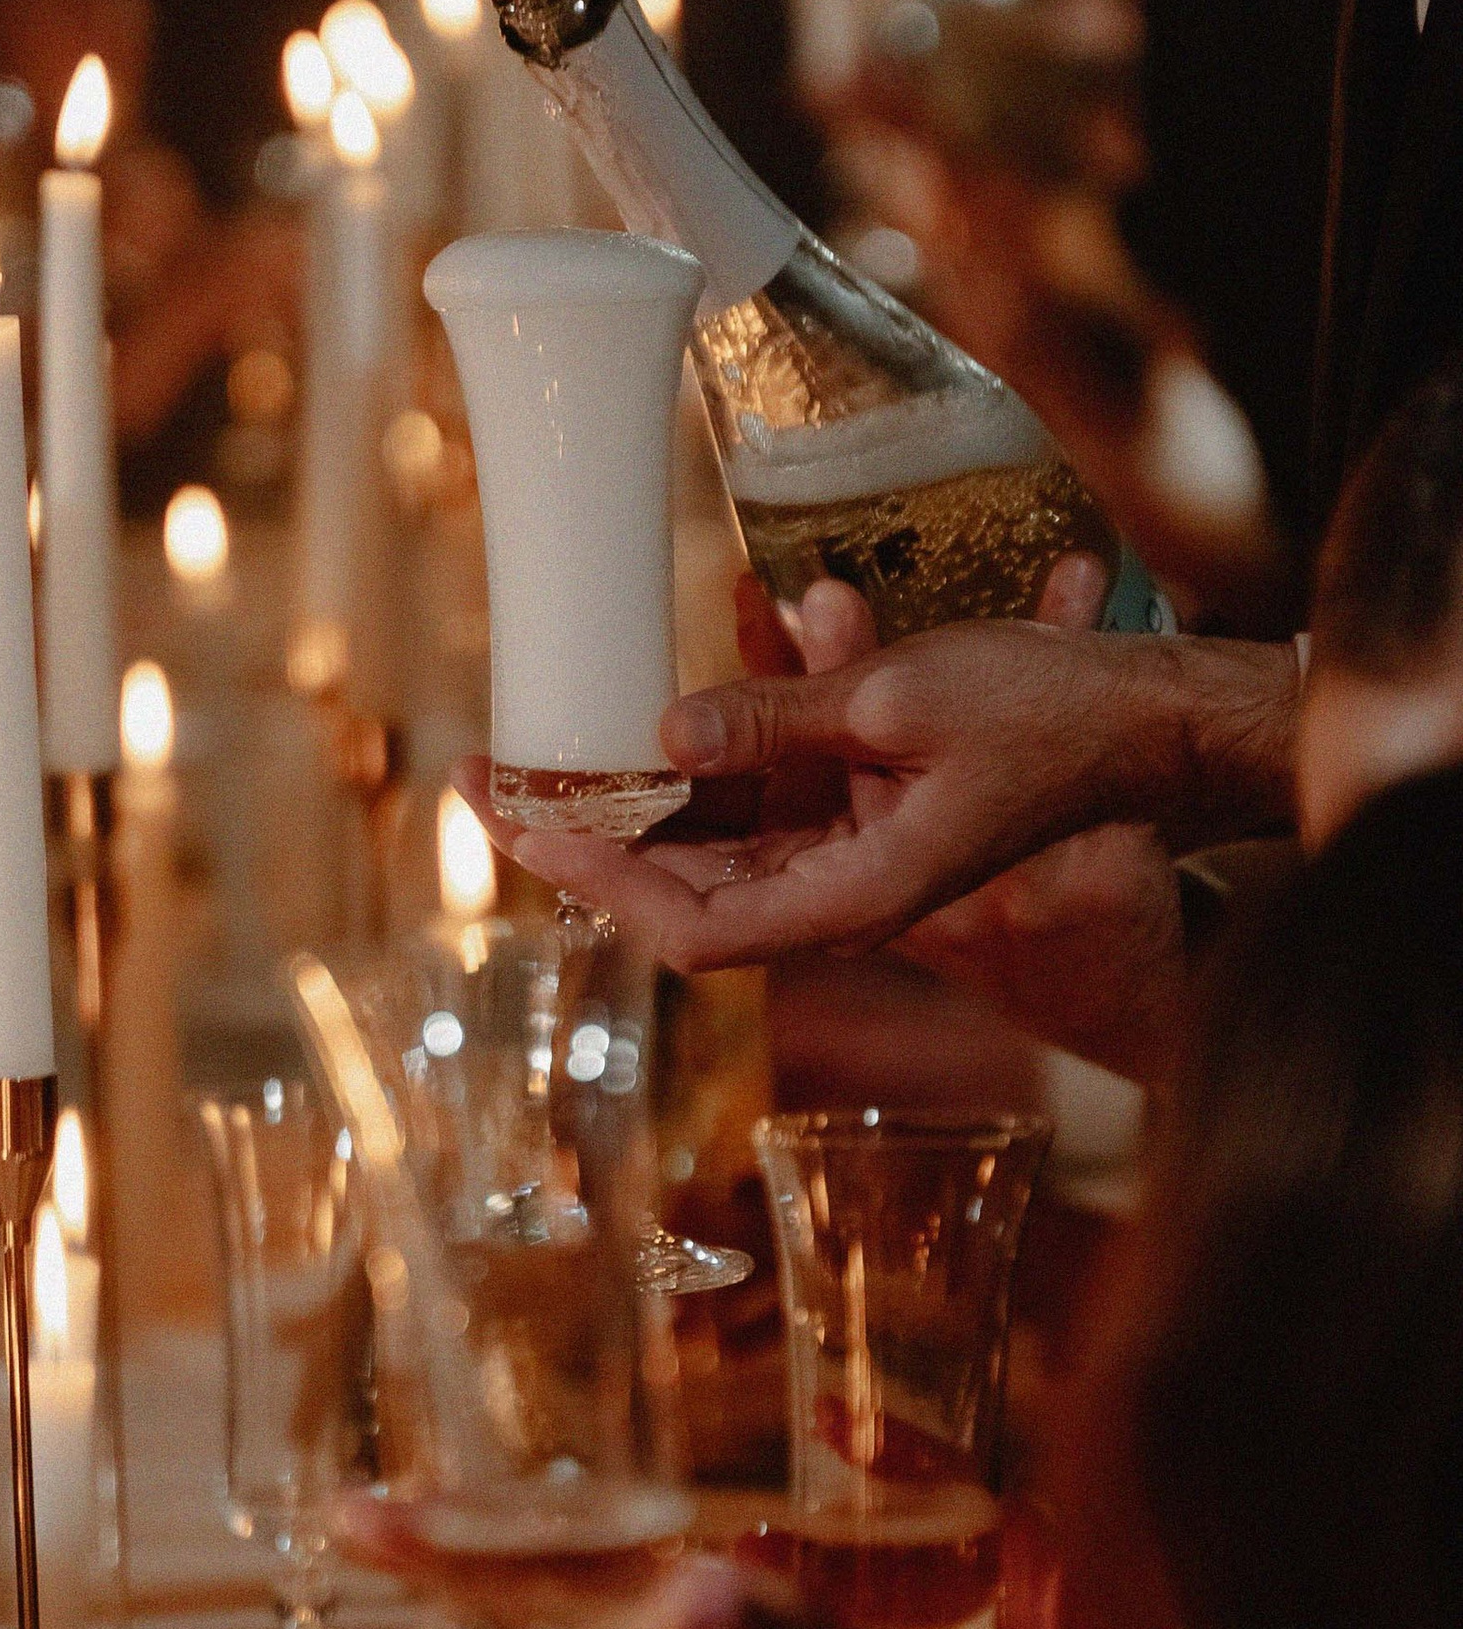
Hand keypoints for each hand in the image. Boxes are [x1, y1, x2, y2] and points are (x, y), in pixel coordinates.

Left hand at [468, 580, 1297, 971]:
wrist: (1139, 721)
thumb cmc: (1047, 717)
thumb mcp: (904, 700)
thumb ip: (782, 722)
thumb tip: (667, 735)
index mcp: (850, 900)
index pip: (690, 927)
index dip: (598, 882)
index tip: (525, 825)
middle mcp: (832, 897)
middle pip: (672, 894)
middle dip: (576, 840)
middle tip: (489, 777)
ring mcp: (836, 859)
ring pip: (698, 850)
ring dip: (616, 805)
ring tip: (530, 752)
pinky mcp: (847, 815)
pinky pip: (745, 807)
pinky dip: (683, 772)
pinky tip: (623, 733)